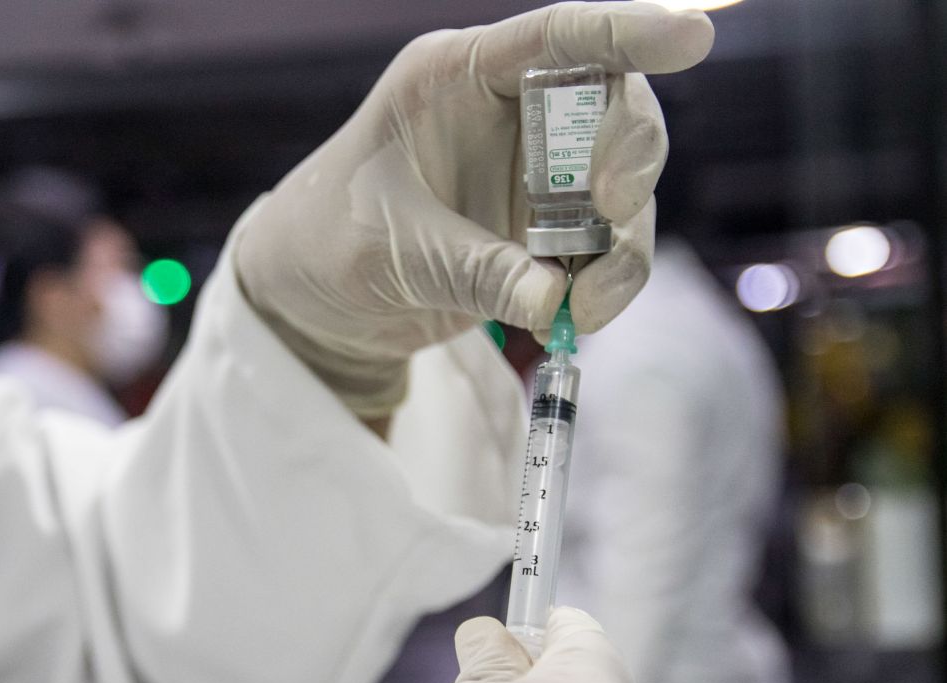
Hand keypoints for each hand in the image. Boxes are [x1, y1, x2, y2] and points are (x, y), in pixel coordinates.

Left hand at [236, 2, 713, 416]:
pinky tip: (568, 323)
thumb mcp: (394, 251)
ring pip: (623, 190)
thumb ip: (474, 270)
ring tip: (583, 312)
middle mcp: (511, 114)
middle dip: (631, 157)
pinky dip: (602, 287)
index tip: (693, 36)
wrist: (317, 301)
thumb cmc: (332, 244)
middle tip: (615, 209)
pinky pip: (606, 250)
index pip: (557, 38)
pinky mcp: (548, 232)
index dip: (627, 30)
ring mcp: (537, 174)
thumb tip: (557, 300)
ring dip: (623, 250)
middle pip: (613, 108)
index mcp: (457, 76)